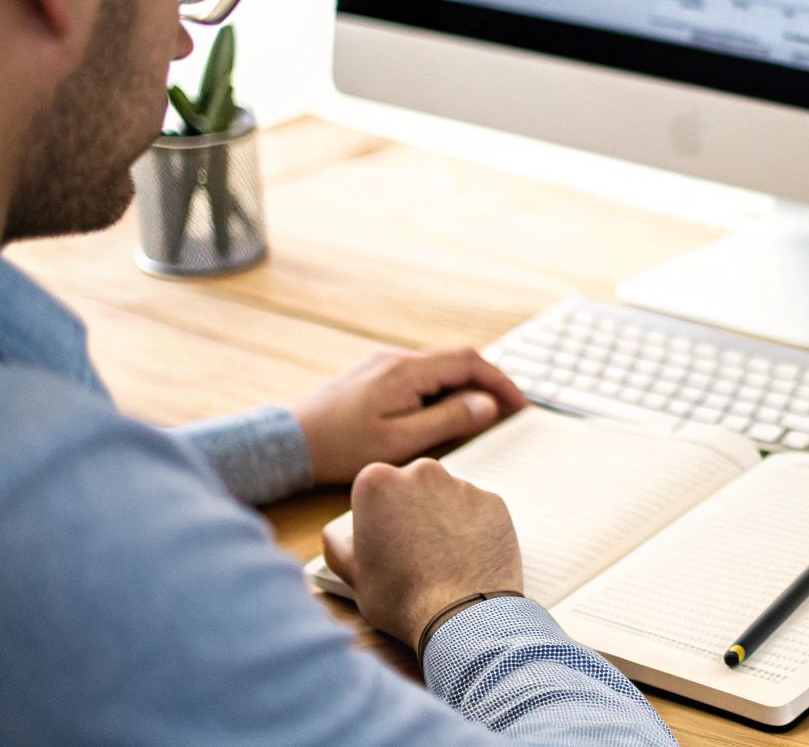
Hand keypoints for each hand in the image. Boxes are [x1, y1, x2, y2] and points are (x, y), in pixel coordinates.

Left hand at [291, 347, 526, 485]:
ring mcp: (383, 364)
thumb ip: (448, 420)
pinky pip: (420, 375)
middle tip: (506, 412)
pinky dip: (442, 390)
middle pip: (457, 360)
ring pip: (439, 367)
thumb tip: (487, 404)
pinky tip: (442, 414)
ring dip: (464, 387)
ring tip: (477, 417)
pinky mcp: (374, 374)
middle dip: (487, 383)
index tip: (519, 404)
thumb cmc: (340, 449)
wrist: (289, 444)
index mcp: (406, 371)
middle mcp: (396, 359)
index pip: (469, 360)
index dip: (501, 380)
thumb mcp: (401, 442)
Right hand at [322, 459, 523, 647]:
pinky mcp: (493, 502)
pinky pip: (477, 510)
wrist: (461, 616)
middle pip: (411, 485)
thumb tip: (334, 535)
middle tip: (412, 549)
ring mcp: (462, 485)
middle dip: (410, 510)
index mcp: (377, 482)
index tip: (382, 537)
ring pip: (446, 496)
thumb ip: (338, 547)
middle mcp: (422, 473)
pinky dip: (472, 528)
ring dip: (442, 518)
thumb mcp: (353, 576)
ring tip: (441, 559)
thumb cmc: (402, 599)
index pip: (373, 488)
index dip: (376, 515)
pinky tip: (465, 558)